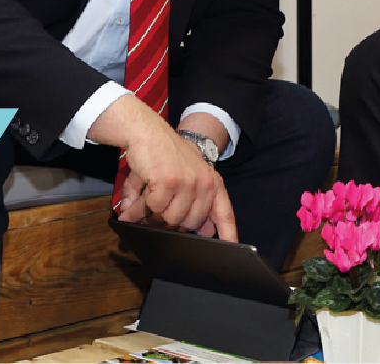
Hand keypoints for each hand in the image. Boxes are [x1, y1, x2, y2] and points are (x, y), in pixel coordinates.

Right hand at [89, 96, 237, 240]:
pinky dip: (145, 203)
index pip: (224, 213)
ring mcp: (188, 183)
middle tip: (160, 205)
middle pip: (190, 223)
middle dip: (171, 220)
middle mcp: (204, 182)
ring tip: (151, 195)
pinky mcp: (169, 182)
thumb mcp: (185, 177)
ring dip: (156, 211)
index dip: (228, 234)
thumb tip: (203, 230)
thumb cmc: (164, 155)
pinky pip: (156, 209)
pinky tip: (145, 188)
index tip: (234, 249)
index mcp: (211, 181)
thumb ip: (194, 205)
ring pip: (171, 219)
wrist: (147, 130)